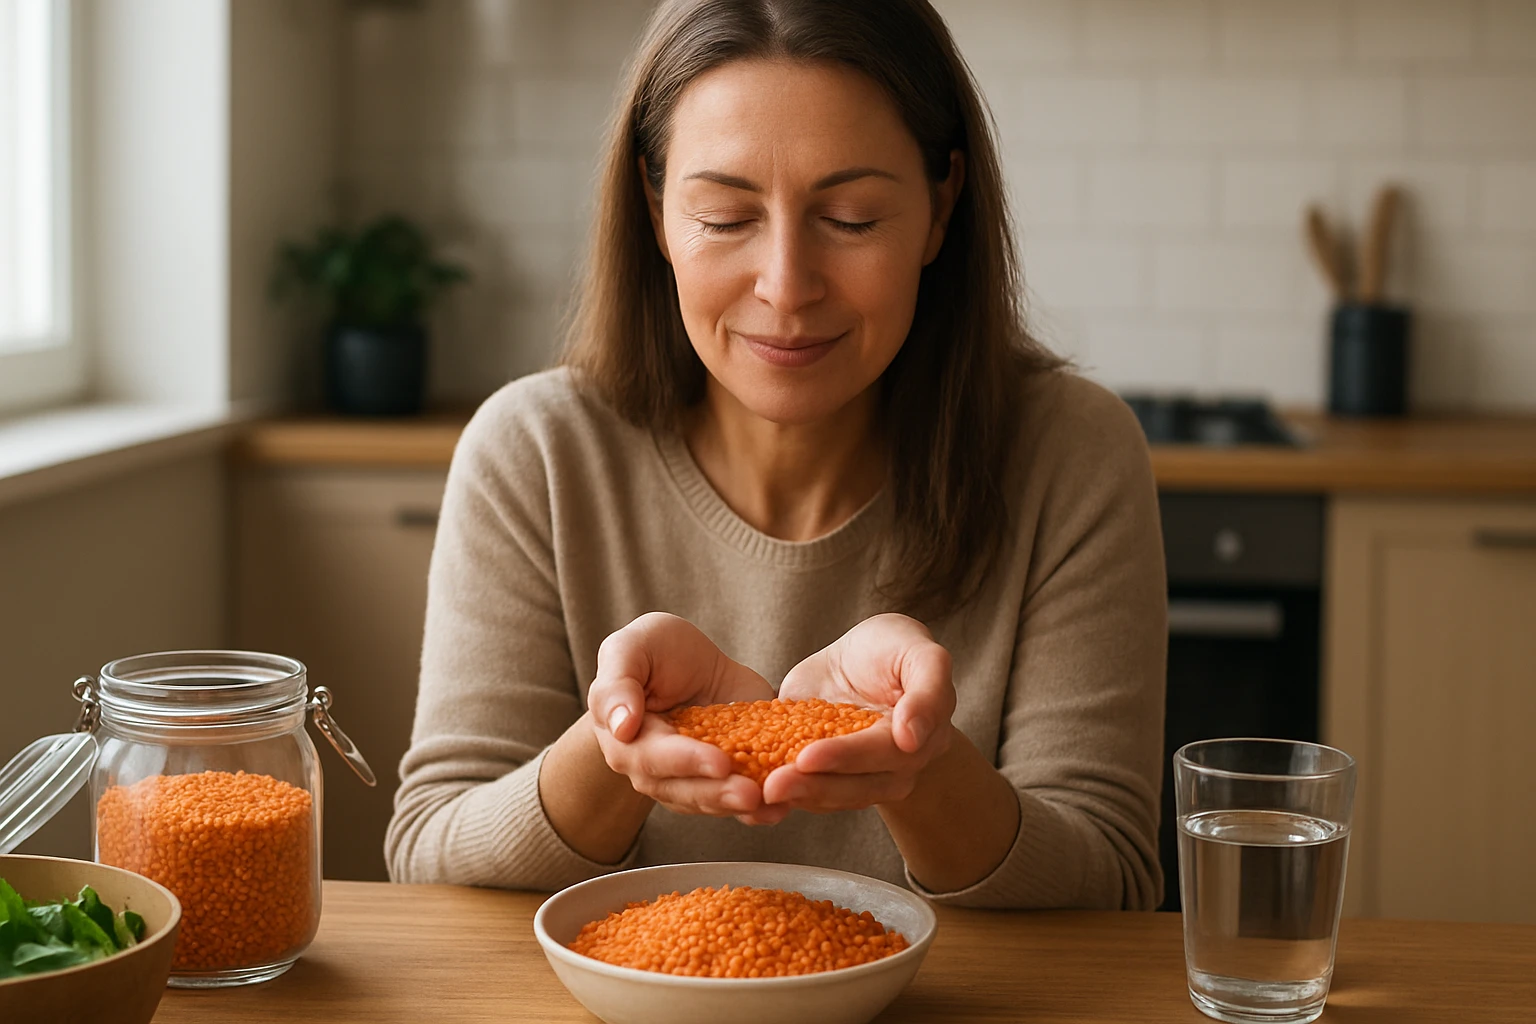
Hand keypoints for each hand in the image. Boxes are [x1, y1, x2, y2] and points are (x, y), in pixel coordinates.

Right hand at [588, 612, 775, 817]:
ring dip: (738, 806)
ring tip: (769, 804)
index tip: (720, 762)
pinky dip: (757, 810)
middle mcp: (653, 769)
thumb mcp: (629, 649)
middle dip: (717, 792)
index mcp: (625, 740)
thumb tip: (620, 728)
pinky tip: (780, 810)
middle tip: (751, 793)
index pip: (652, 757)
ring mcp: (687, 779)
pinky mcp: (719, 780)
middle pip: (682, 789)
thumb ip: (617, 684)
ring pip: (708, 802)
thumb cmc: (653, 650)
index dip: (685, 761)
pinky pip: (733, 802)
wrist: (691, 661)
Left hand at [766, 613, 955, 811]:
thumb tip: (912, 739)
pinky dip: (789, 796)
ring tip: (766, 789)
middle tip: (776, 782)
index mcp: (923, 736)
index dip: (849, 755)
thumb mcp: (917, 650)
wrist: (861, 660)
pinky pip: (815, 796)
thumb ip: (927, 689)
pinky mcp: (833, 778)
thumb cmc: (893, 648)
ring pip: (836, 796)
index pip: (887, 751)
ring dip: (800, 795)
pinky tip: (758, 791)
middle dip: (817, 783)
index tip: (811, 757)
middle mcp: (899, 766)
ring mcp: (866, 778)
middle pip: (860, 784)